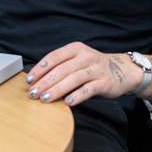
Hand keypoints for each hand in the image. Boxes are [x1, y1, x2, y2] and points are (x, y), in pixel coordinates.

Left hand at [24, 42, 138, 106]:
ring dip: (57, 90)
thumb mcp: (77, 60)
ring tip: (45, 99)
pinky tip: (67, 102)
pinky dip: (77, 96)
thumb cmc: (92, 67)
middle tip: (33, 93)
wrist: (123, 70)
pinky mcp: (105, 82)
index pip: (54, 57)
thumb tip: (37, 80)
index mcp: (75, 48)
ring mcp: (96, 69)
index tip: (29, 80)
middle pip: (61, 69)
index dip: (40, 69)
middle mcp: (85, 56)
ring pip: (73, 79)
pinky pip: (88, 89)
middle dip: (44, 82)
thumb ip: (61, 66)